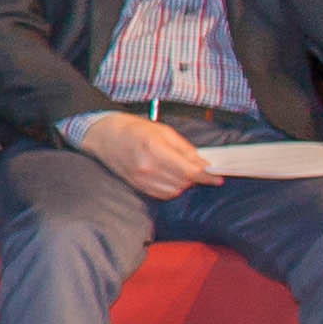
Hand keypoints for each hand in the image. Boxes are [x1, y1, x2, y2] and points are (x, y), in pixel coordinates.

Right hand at [69, 110, 213, 199]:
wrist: (105, 135)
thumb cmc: (134, 129)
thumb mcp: (163, 131)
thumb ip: (185, 149)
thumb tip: (204, 164)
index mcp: (155, 149)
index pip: (188, 171)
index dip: (206, 176)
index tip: (218, 177)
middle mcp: (147, 167)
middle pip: (183, 182)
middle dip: (195, 177)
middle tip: (198, 168)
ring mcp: (141, 179)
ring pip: (174, 190)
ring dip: (184, 183)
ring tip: (182, 172)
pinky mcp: (137, 185)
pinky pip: (162, 194)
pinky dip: (172, 189)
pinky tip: (171, 178)